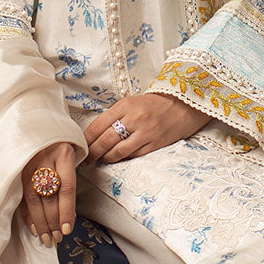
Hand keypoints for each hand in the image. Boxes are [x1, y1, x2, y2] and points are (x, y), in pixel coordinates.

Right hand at [21, 140, 76, 247]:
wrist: (38, 122)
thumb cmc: (59, 143)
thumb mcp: (70, 154)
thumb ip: (68, 179)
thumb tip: (68, 215)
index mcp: (63, 153)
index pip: (66, 188)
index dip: (66, 211)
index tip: (67, 230)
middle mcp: (44, 158)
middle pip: (49, 196)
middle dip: (53, 221)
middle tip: (57, 238)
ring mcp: (27, 164)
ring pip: (33, 199)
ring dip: (40, 222)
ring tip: (47, 238)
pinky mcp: (16, 169)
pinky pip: (22, 196)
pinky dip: (28, 214)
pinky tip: (34, 228)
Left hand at [85, 93, 210, 163]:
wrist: (182, 106)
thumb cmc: (153, 105)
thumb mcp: (131, 103)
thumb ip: (115, 116)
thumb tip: (95, 135)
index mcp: (125, 105)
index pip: (99, 124)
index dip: (87, 138)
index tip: (80, 146)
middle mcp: (135, 118)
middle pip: (106, 140)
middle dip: (93, 152)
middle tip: (86, 159)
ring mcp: (145, 133)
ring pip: (118, 151)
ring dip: (105, 158)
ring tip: (99, 160)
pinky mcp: (155, 145)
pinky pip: (133, 156)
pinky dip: (122, 159)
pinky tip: (116, 159)